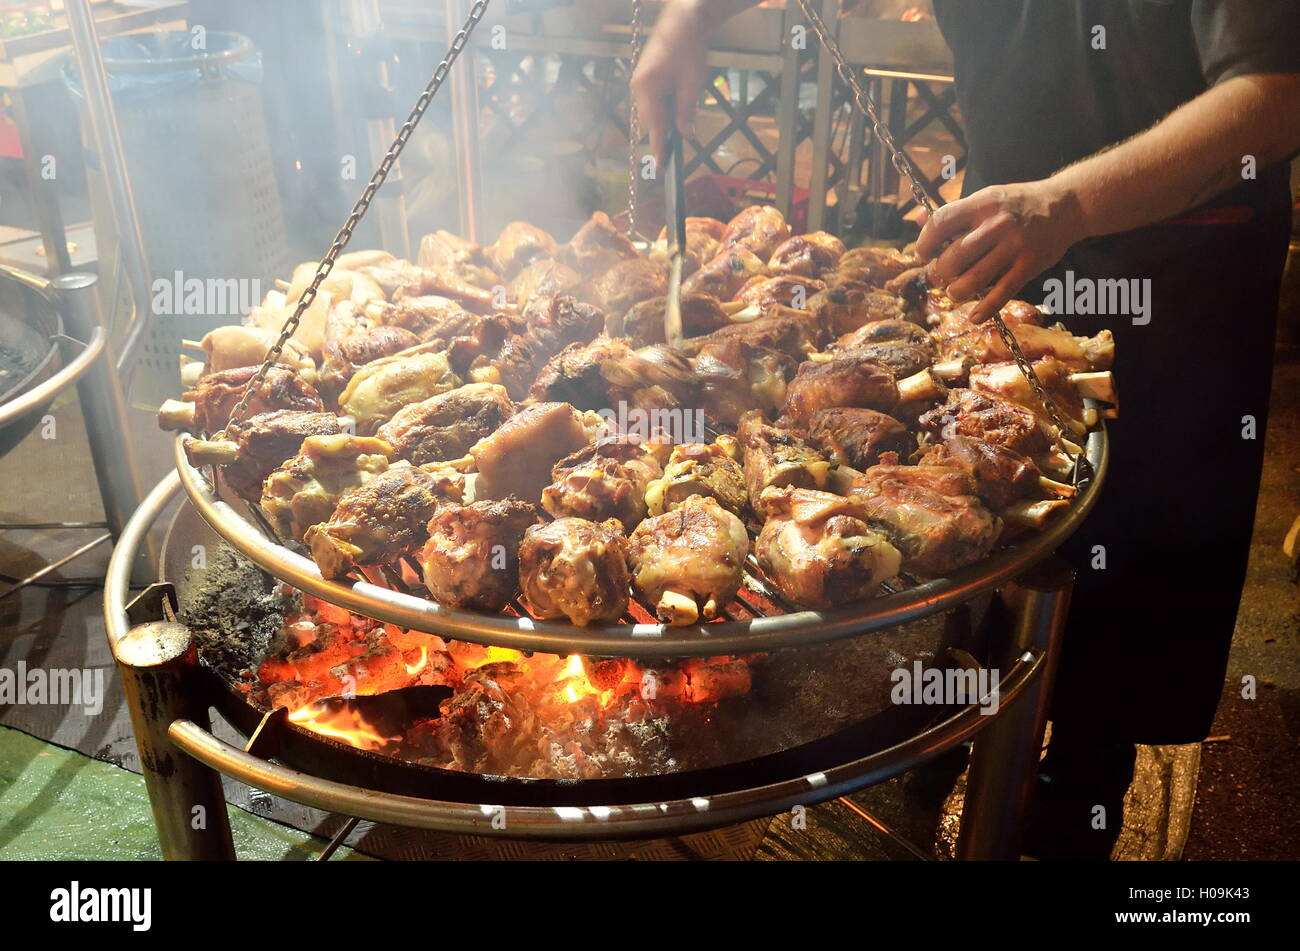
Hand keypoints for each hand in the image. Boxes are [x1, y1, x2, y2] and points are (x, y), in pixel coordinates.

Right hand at [631, 1, 710, 163]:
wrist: (681, 21)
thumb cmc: (688, 47)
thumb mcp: (692, 82)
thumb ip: (687, 111)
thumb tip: (686, 135)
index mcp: (647, 89)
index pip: (655, 127)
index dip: (660, 148)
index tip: (662, 167)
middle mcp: (638, 88)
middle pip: (651, 123)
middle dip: (665, 134)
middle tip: (679, 145)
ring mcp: (638, 84)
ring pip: (651, 114)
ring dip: (665, 120)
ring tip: (681, 115)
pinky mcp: (644, 80)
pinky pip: (652, 103)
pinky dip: (663, 109)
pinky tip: (676, 103)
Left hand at [914, 179, 1086, 322]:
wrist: (1065, 205)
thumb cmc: (1017, 204)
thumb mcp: (986, 199)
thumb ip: (954, 212)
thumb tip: (918, 218)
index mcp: (981, 204)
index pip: (942, 222)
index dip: (925, 242)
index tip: (923, 254)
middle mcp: (997, 224)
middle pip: (954, 256)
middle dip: (941, 272)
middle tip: (943, 276)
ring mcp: (1015, 245)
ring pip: (974, 278)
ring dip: (958, 292)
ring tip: (956, 292)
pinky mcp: (1029, 265)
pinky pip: (1002, 293)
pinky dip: (985, 309)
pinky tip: (975, 317)